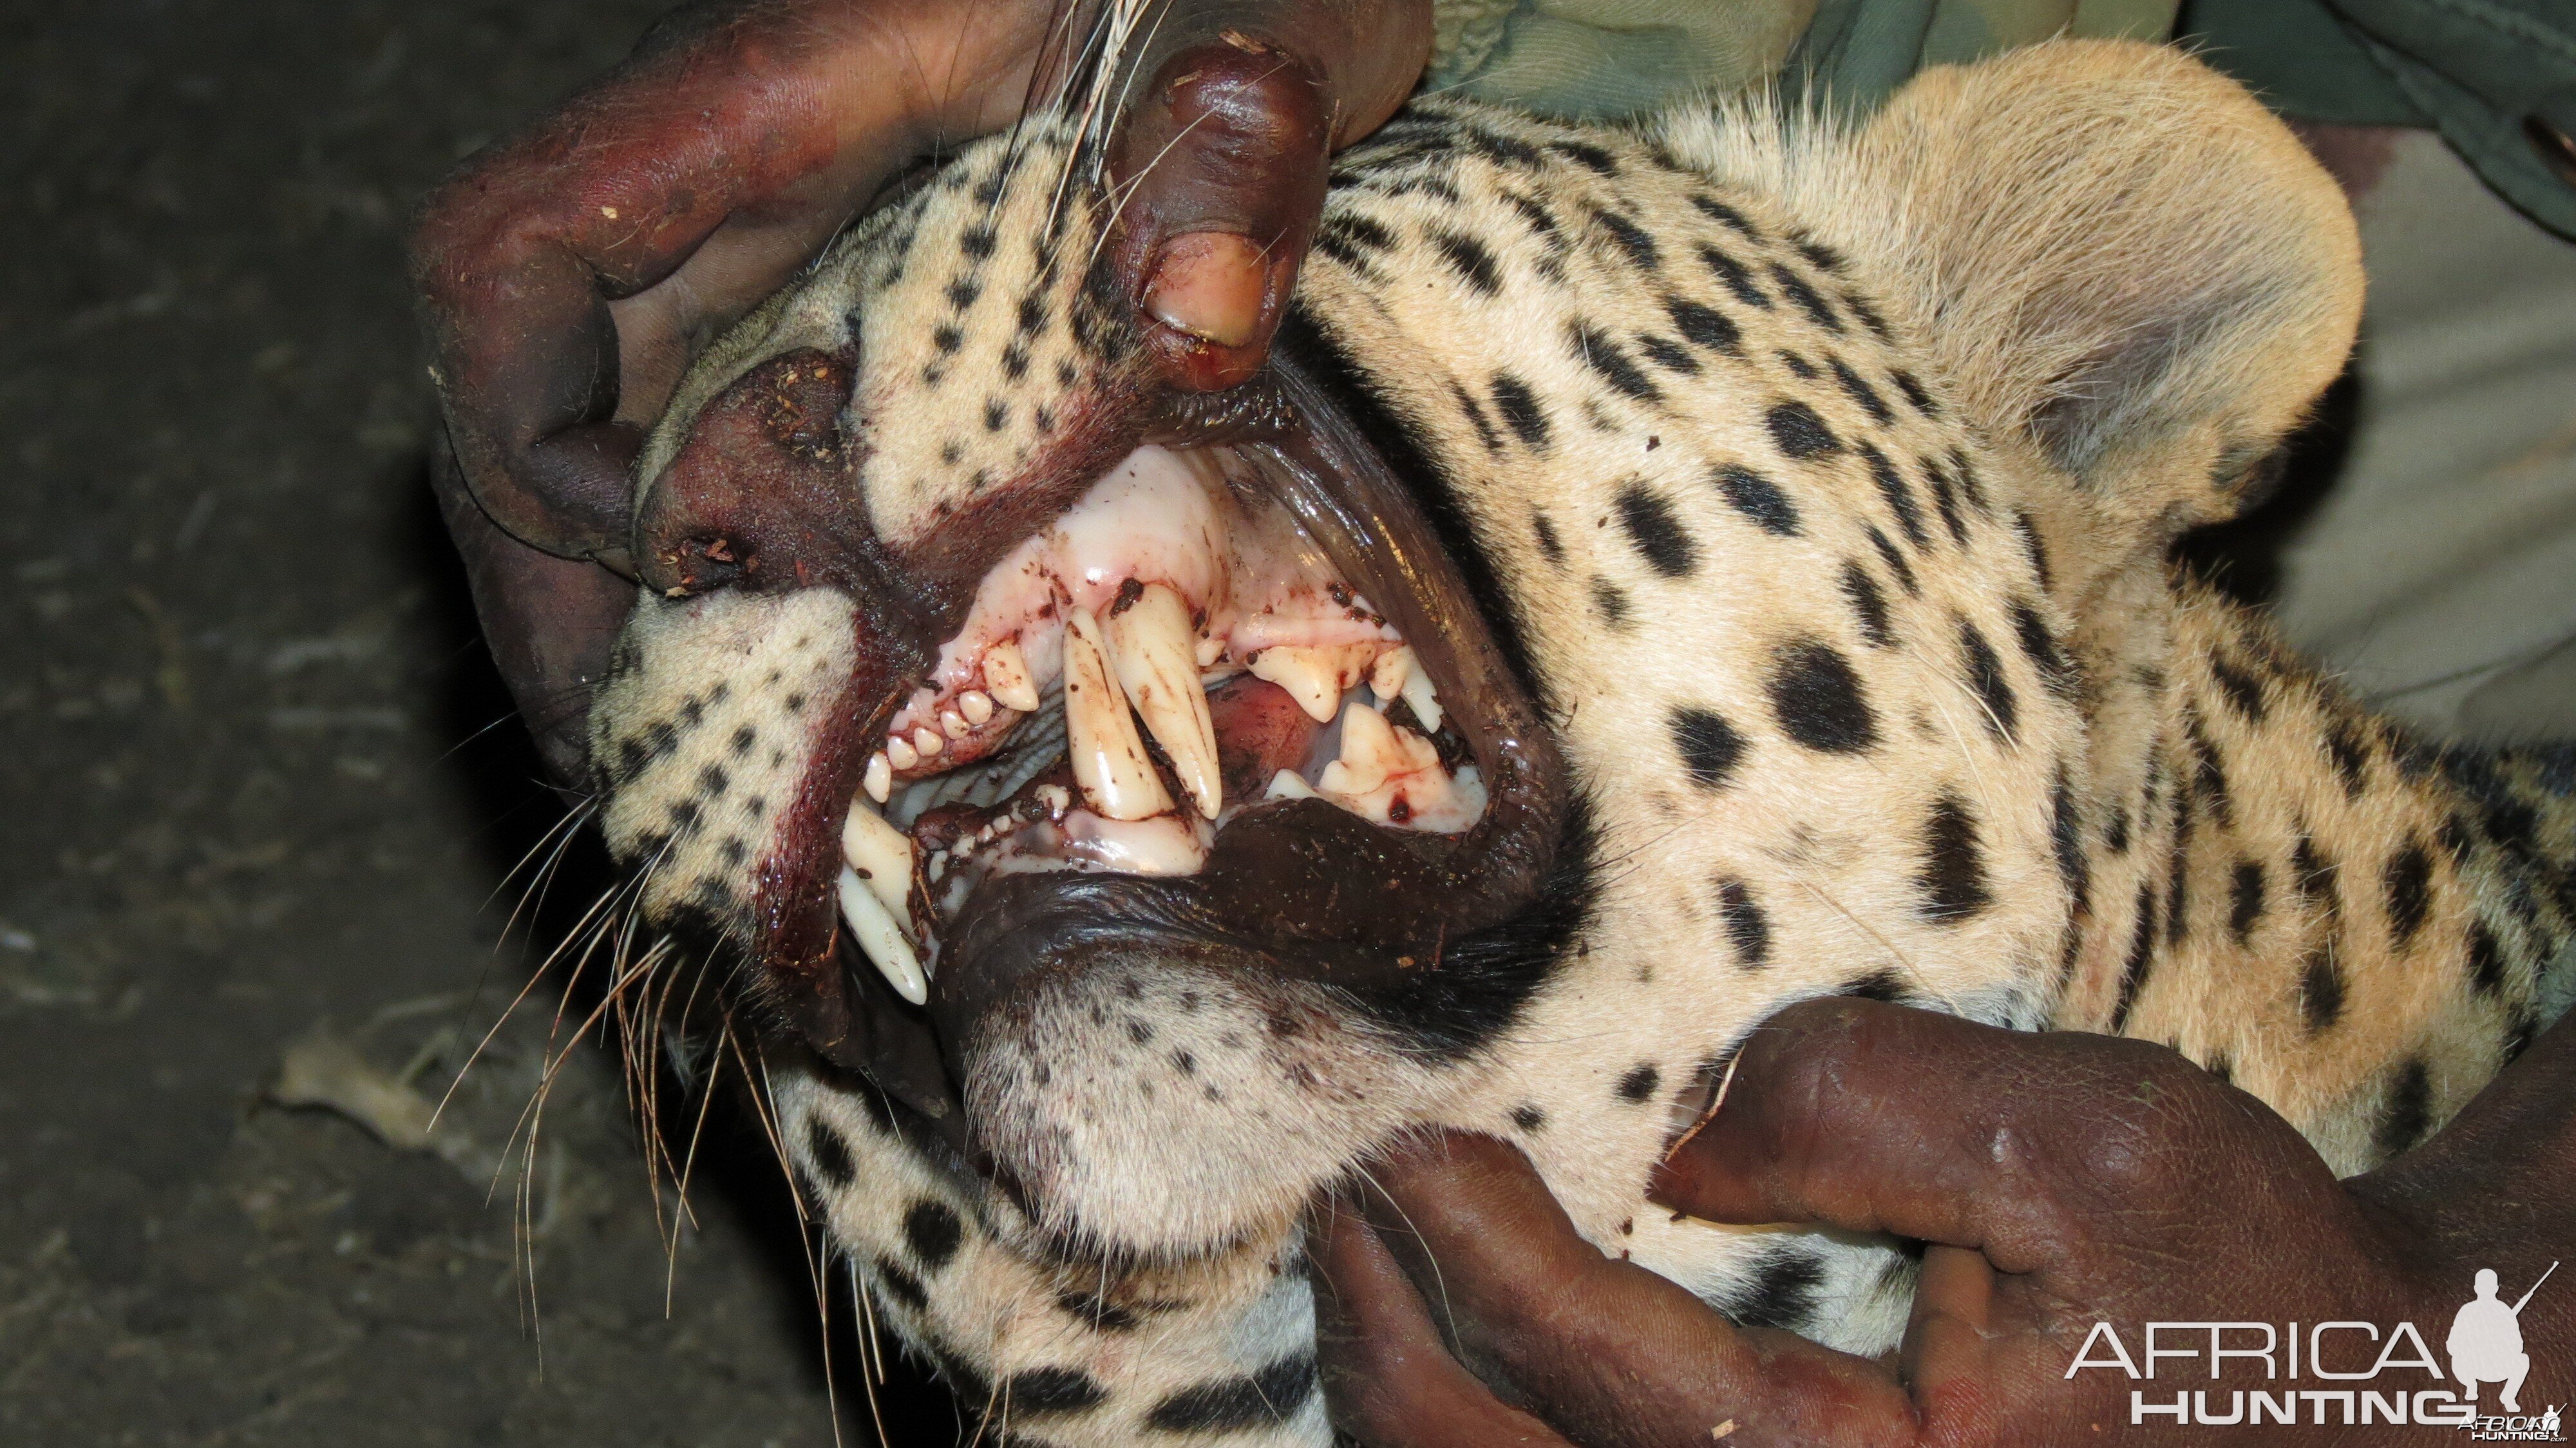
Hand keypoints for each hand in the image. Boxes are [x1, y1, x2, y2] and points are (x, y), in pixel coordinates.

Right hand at [409, 0, 1431, 781]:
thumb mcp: (1255, 26)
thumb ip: (1235, 143)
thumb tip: (1198, 323)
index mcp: (770, 114)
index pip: (512, 260)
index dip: (526, 438)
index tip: (670, 571)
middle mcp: (726, 203)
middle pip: (520, 405)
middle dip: (553, 604)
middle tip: (638, 789)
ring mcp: (767, 273)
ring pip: (598, 455)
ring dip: (616, 623)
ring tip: (694, 794)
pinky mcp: (834, 334)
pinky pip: (706, 465)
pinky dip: (718, 593)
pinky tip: (794, 707)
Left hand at [1310, 998, 2575, 1445]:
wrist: (2367, 1408)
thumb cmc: (2236, 1279)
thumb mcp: (2087, 1146)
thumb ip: (1866, 1108)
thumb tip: (1680, 1135)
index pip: (1590, 1371)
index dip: (1469, 1243)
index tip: (1402, 1139)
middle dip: (1387, 1338)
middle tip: (1343, 1203)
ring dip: (1412, 1399)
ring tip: (1372, 1270)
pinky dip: (1489, 1442)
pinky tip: (1464, 1361)